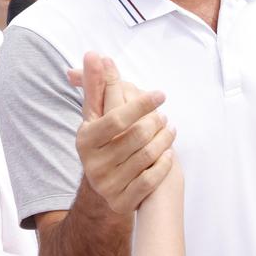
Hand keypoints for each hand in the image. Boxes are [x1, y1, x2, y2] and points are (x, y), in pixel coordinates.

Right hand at [69, 52, 175, 214]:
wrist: (101, 188)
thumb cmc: (101, 141)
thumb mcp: (95, 115)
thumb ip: (97, 85)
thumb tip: (94, 54)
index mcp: (85, 139)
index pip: (117, 118)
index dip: (141, 104)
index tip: (160, 94)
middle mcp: (93, 164)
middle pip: (136, 137)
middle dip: (155, 123)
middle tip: (164, 116)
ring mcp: (108, 185)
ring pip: (147, 157)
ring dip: (165, 140)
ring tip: (170, 130)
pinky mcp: (122, 201)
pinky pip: (151, 180)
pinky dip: (164, 164)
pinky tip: (169, 153)